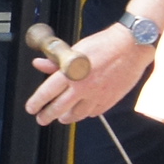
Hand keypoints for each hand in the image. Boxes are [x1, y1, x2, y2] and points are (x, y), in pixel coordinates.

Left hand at [24, 24, 154, 125]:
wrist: (131, 46)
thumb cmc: (104, 44)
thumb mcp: (76, 49)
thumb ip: (56, 61)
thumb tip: (39, 63)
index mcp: (71, 72)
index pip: (47, 92)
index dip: (36, 103)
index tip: (31, 108)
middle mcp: (83, 87)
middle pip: (59, 108)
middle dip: (47, 116)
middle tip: (42, 119)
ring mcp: (97, 95)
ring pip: (77, 114)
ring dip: (66, 117)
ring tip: (62, 118)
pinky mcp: (109, 100)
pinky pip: (93, 112)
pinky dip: (86, 113)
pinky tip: (82, 111)